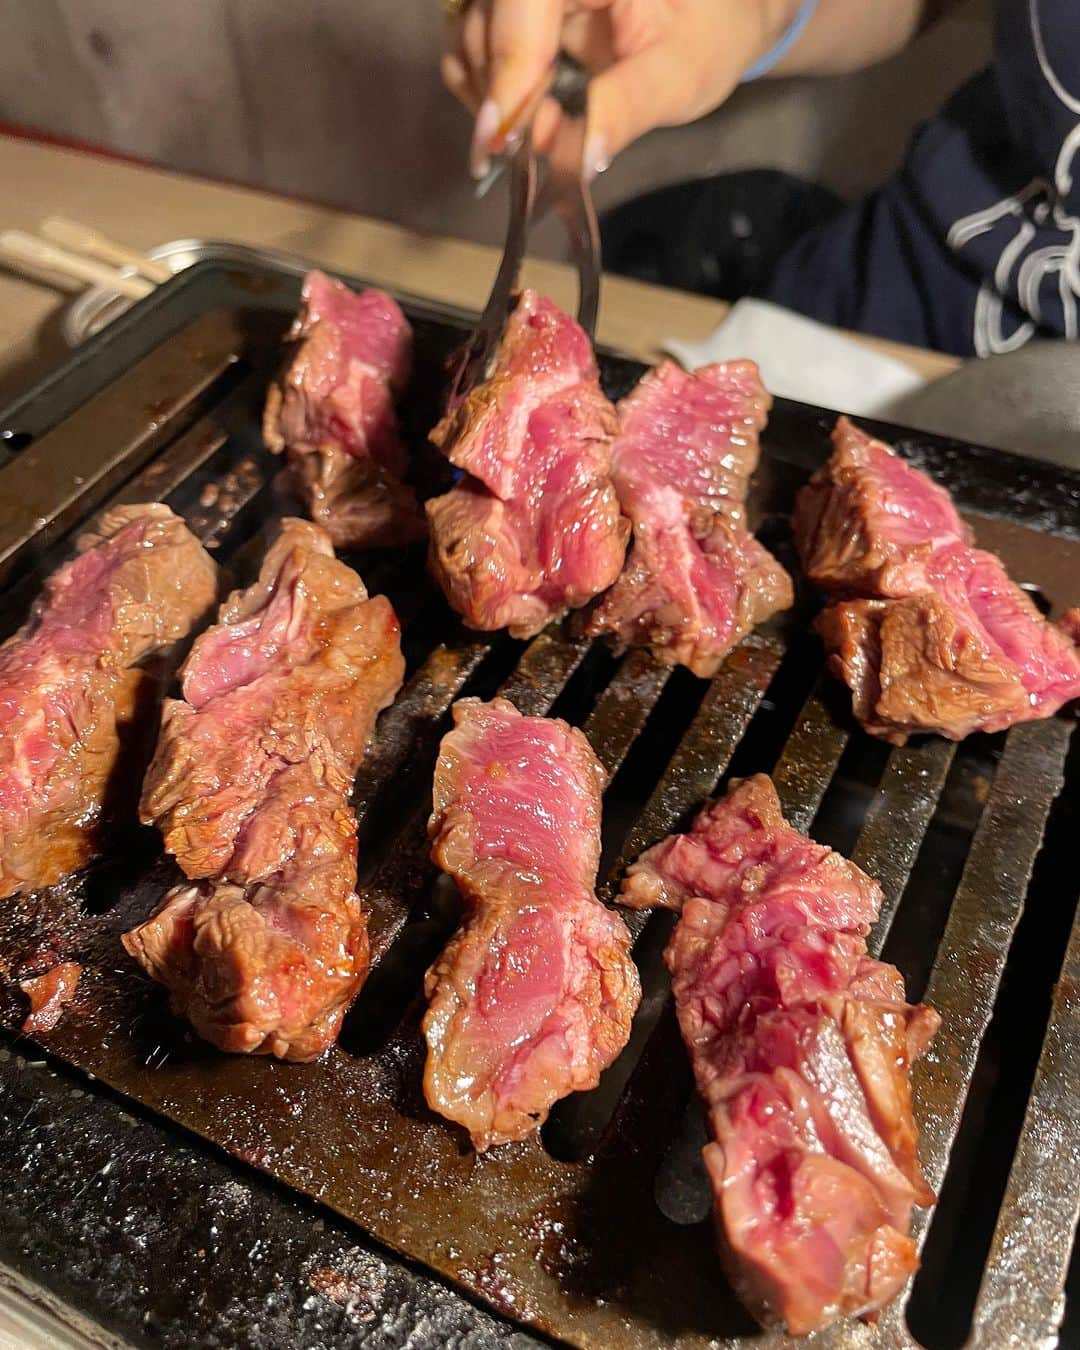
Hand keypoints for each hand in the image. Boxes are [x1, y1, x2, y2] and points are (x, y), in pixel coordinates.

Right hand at [442, 0, 799, 177]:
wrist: (715, 17)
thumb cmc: (709, 31)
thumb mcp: (680, 73)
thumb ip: (627, 108)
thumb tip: (580, 158)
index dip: (507, 65)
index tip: (500, 137)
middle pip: (484, 18)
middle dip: (500, 92)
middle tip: (531, 150)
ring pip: (469, 33)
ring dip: (491, 98)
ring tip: (536, 137)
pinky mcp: (514, 10)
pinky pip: (474, 47)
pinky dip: (491, 94)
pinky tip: (526, 121)